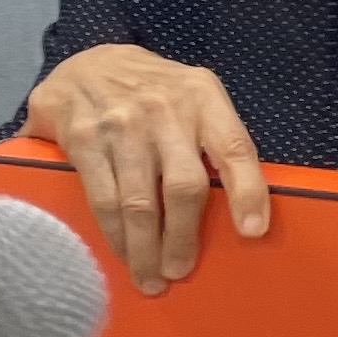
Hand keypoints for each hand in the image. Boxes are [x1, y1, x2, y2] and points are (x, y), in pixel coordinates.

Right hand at [27, 45, 268, 292]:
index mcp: (203, 98)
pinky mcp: (84, 137)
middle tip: (180, 271)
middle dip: (184, 237)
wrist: (86, 58)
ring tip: (151, 278)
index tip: (253, 231)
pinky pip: (103, 196)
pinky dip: (115, 233)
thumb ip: (214, 140)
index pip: (234, 146)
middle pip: (183, 185)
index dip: (248, 191)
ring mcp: (122, 124)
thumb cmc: (153, 90)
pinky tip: (122, 252)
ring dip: (146, 248)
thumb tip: (243, 208)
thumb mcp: (193, 96)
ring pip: (140, 200)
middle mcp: (165, 109)